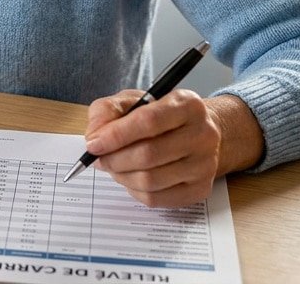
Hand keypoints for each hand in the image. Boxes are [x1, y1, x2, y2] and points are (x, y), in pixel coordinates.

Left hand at [83, 89, 220, 207]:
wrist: (197, 132)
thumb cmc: (159, 116)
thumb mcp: (132, 100)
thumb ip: (107, 111)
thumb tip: (94, 137)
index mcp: (187, 105)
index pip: (149, 121)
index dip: (116, 135)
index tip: (93, 144)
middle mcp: (203, 134)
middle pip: (149, 155)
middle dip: (114, 159)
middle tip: (99, 159)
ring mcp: (205, 165)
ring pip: (150, 180)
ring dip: (121, 176)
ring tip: (114, 167)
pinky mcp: (200, 189)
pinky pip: (156, 199)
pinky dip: (133, 191)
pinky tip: (131, 178)